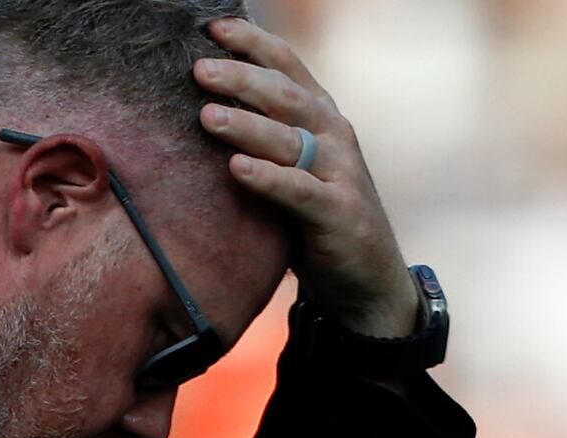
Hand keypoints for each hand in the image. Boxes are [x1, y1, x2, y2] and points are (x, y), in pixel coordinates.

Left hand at [193, 14, 419, 337]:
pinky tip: (238, 168)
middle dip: (242, 78)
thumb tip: (200, 107)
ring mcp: (341, 174)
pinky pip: (299, 191)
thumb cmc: (315, 220)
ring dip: (247, 125)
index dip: (253, 44)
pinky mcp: (339, 215)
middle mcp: (334, 136)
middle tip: (199, 70)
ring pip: (290, 139)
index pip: (287, 67)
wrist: (367, 280)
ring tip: (206, 116)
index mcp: (321, 117)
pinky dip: (268, 178)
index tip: (212, 28)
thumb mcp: (293, 167)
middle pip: (285, 96)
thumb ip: (262, 137)